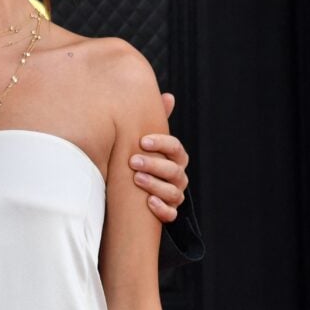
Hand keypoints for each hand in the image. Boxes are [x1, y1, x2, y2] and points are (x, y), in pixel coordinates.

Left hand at [129, 92, 188, 222]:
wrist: (131, 191)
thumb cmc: (141, 158)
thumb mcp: (145, 140)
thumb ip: (155, 119)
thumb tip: (169, 96)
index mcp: (174, 157)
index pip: (175, 148)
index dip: (161, 143)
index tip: (142, 141)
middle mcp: (178, 176)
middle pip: (174, 171)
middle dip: (154, 165)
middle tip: (133, 161)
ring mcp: (175, 195)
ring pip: (174, 192)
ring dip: (155, 185)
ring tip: (136, 179)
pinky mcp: (168, 213)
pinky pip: (171, 214)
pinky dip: (162, 209)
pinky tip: (149, 203)